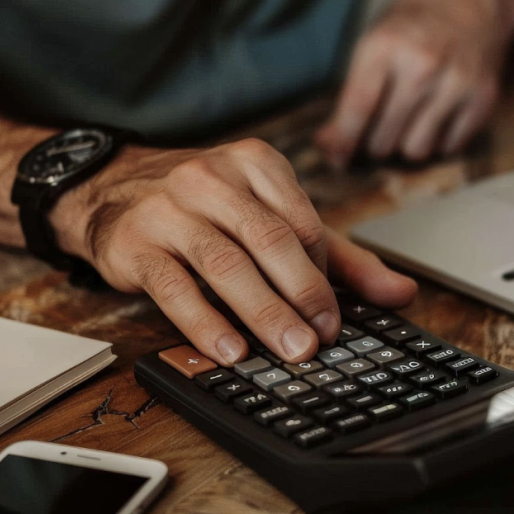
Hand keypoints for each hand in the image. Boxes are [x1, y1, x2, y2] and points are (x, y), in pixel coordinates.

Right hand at [49, 139, 416, 365]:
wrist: (113, 189)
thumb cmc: (205, 206)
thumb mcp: (270, 216)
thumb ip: (337, 254)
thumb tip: (400, 292)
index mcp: (254, 163)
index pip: (301, 222)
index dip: (322, 274)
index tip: (335, 318)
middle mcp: (211, 177)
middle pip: (269, 240)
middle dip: (303, 294)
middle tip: (322, 340)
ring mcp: (170, 208)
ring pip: (225, 263)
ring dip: (263, 312)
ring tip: (290, 349)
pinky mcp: (135, 243)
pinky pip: (174, 287)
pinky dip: (205, 322)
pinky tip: (230, 350)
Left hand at [315, 0, 513, 165]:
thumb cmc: (412, 26)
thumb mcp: (374, 43)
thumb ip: (351, 94)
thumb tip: (328, 145)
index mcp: (386, 45)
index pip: (359, 107)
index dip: (343, 140)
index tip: (336, 158)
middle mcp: (422, 64)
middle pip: (384, 138)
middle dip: (374, 143)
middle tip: (377, 129)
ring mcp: (456, 82)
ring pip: (415, 150)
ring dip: (406, 145)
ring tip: (407, 123)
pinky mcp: (482, 97)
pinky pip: (448, 147)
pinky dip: (438, 141)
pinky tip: (435, 117)